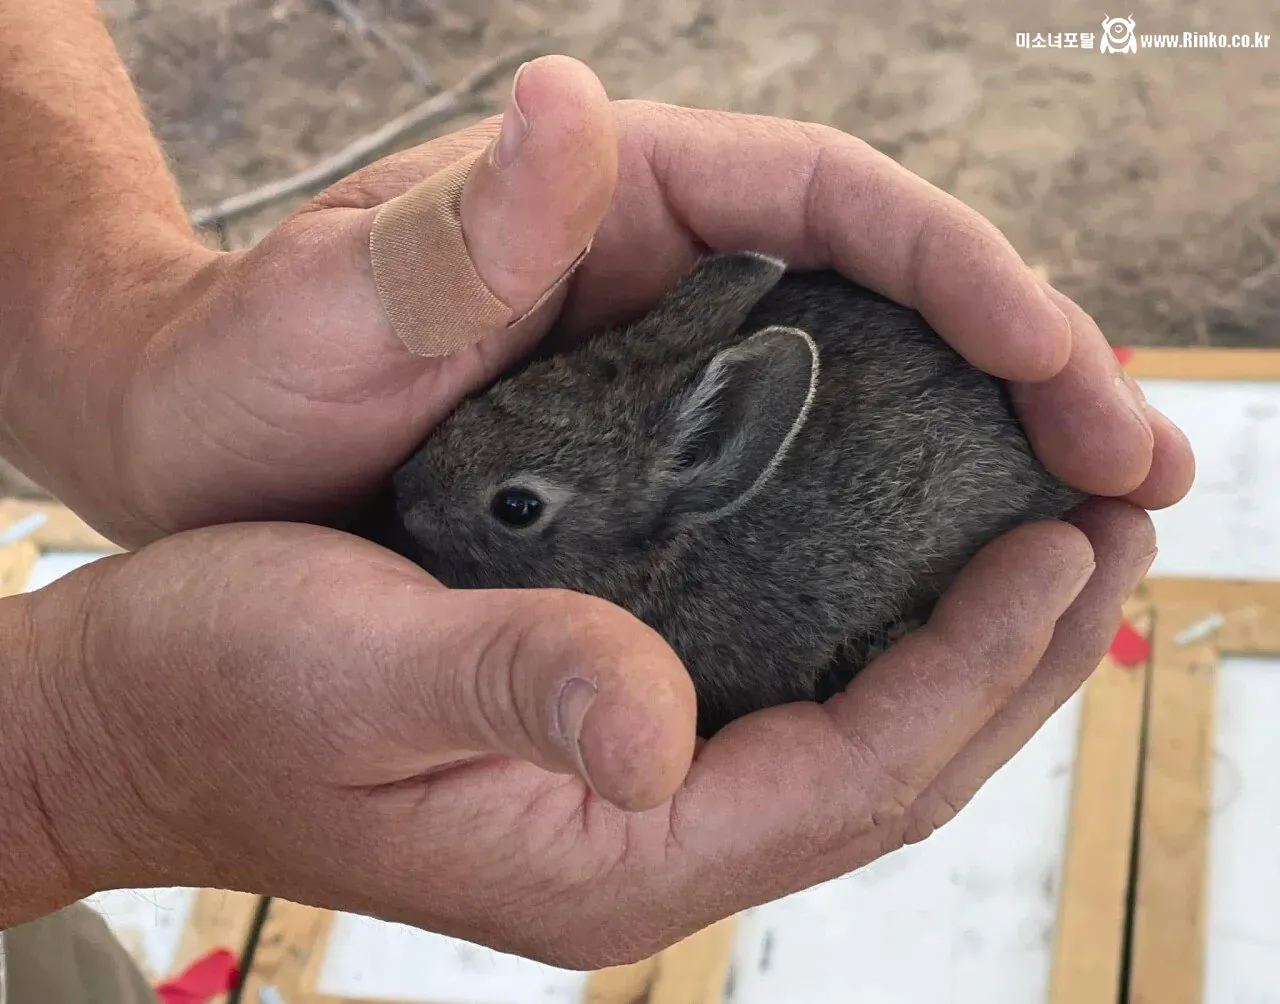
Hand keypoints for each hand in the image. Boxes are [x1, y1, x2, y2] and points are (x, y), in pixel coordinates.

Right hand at [5, 495, 1151, 963]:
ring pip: (849, 740)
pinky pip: (781, 705)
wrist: (131, 716)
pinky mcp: (601, 742)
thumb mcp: (358, 674)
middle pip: (885, 771)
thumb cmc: (222, 690)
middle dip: (1012, 662)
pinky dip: (866, 639)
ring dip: (959, 651)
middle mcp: (636, 840)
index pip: (847, 770)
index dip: (970, 662)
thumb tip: (664, 730)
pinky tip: (894, 567)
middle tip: (1102, 534)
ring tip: (1042, 547)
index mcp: (600, 853)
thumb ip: (515, 690)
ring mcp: (624, 799)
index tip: (1059, 547)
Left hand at [14, 56, 1190, 546]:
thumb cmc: (247, 373)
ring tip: (1099, 529)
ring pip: (872, 397)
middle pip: (892, 303)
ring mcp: (674, 382)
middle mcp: (669, 285)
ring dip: (992, 454)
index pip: (834, 208)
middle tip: (1141, 469)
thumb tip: (571, 105)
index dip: (966, 275)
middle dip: (1029, 373)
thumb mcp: (328, 306)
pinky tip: (956, 580)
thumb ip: (453, 232)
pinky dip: (895, 520)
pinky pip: (808, 482)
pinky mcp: (660, 470)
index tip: (1061, 363)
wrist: (199, 464)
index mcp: (618, 208)